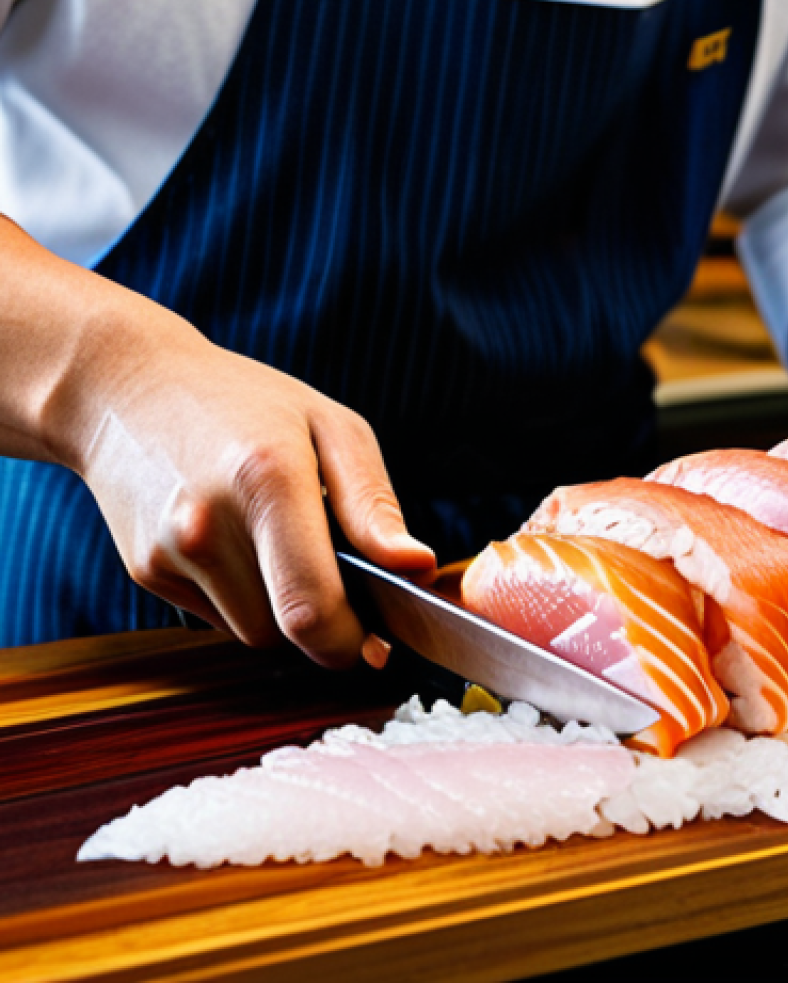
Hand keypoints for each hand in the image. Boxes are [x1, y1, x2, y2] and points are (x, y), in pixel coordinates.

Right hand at [53, 293, 434, 667]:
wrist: (128, 389)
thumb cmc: (245, 402)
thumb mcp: (330, 427)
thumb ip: (373, 506)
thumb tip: (416, 568)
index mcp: (266, 481)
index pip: (311, 608)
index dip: (351, 642)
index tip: (376, 641)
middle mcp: (206, 525)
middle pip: (285, 631)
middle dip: (324, 621)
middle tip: (337, 574)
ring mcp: (167, 553)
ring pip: (252, 631)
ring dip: (281, 609)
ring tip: (281, 543)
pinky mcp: (145, 572)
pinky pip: (217, 615)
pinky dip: (242, 596)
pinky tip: (240, 543)